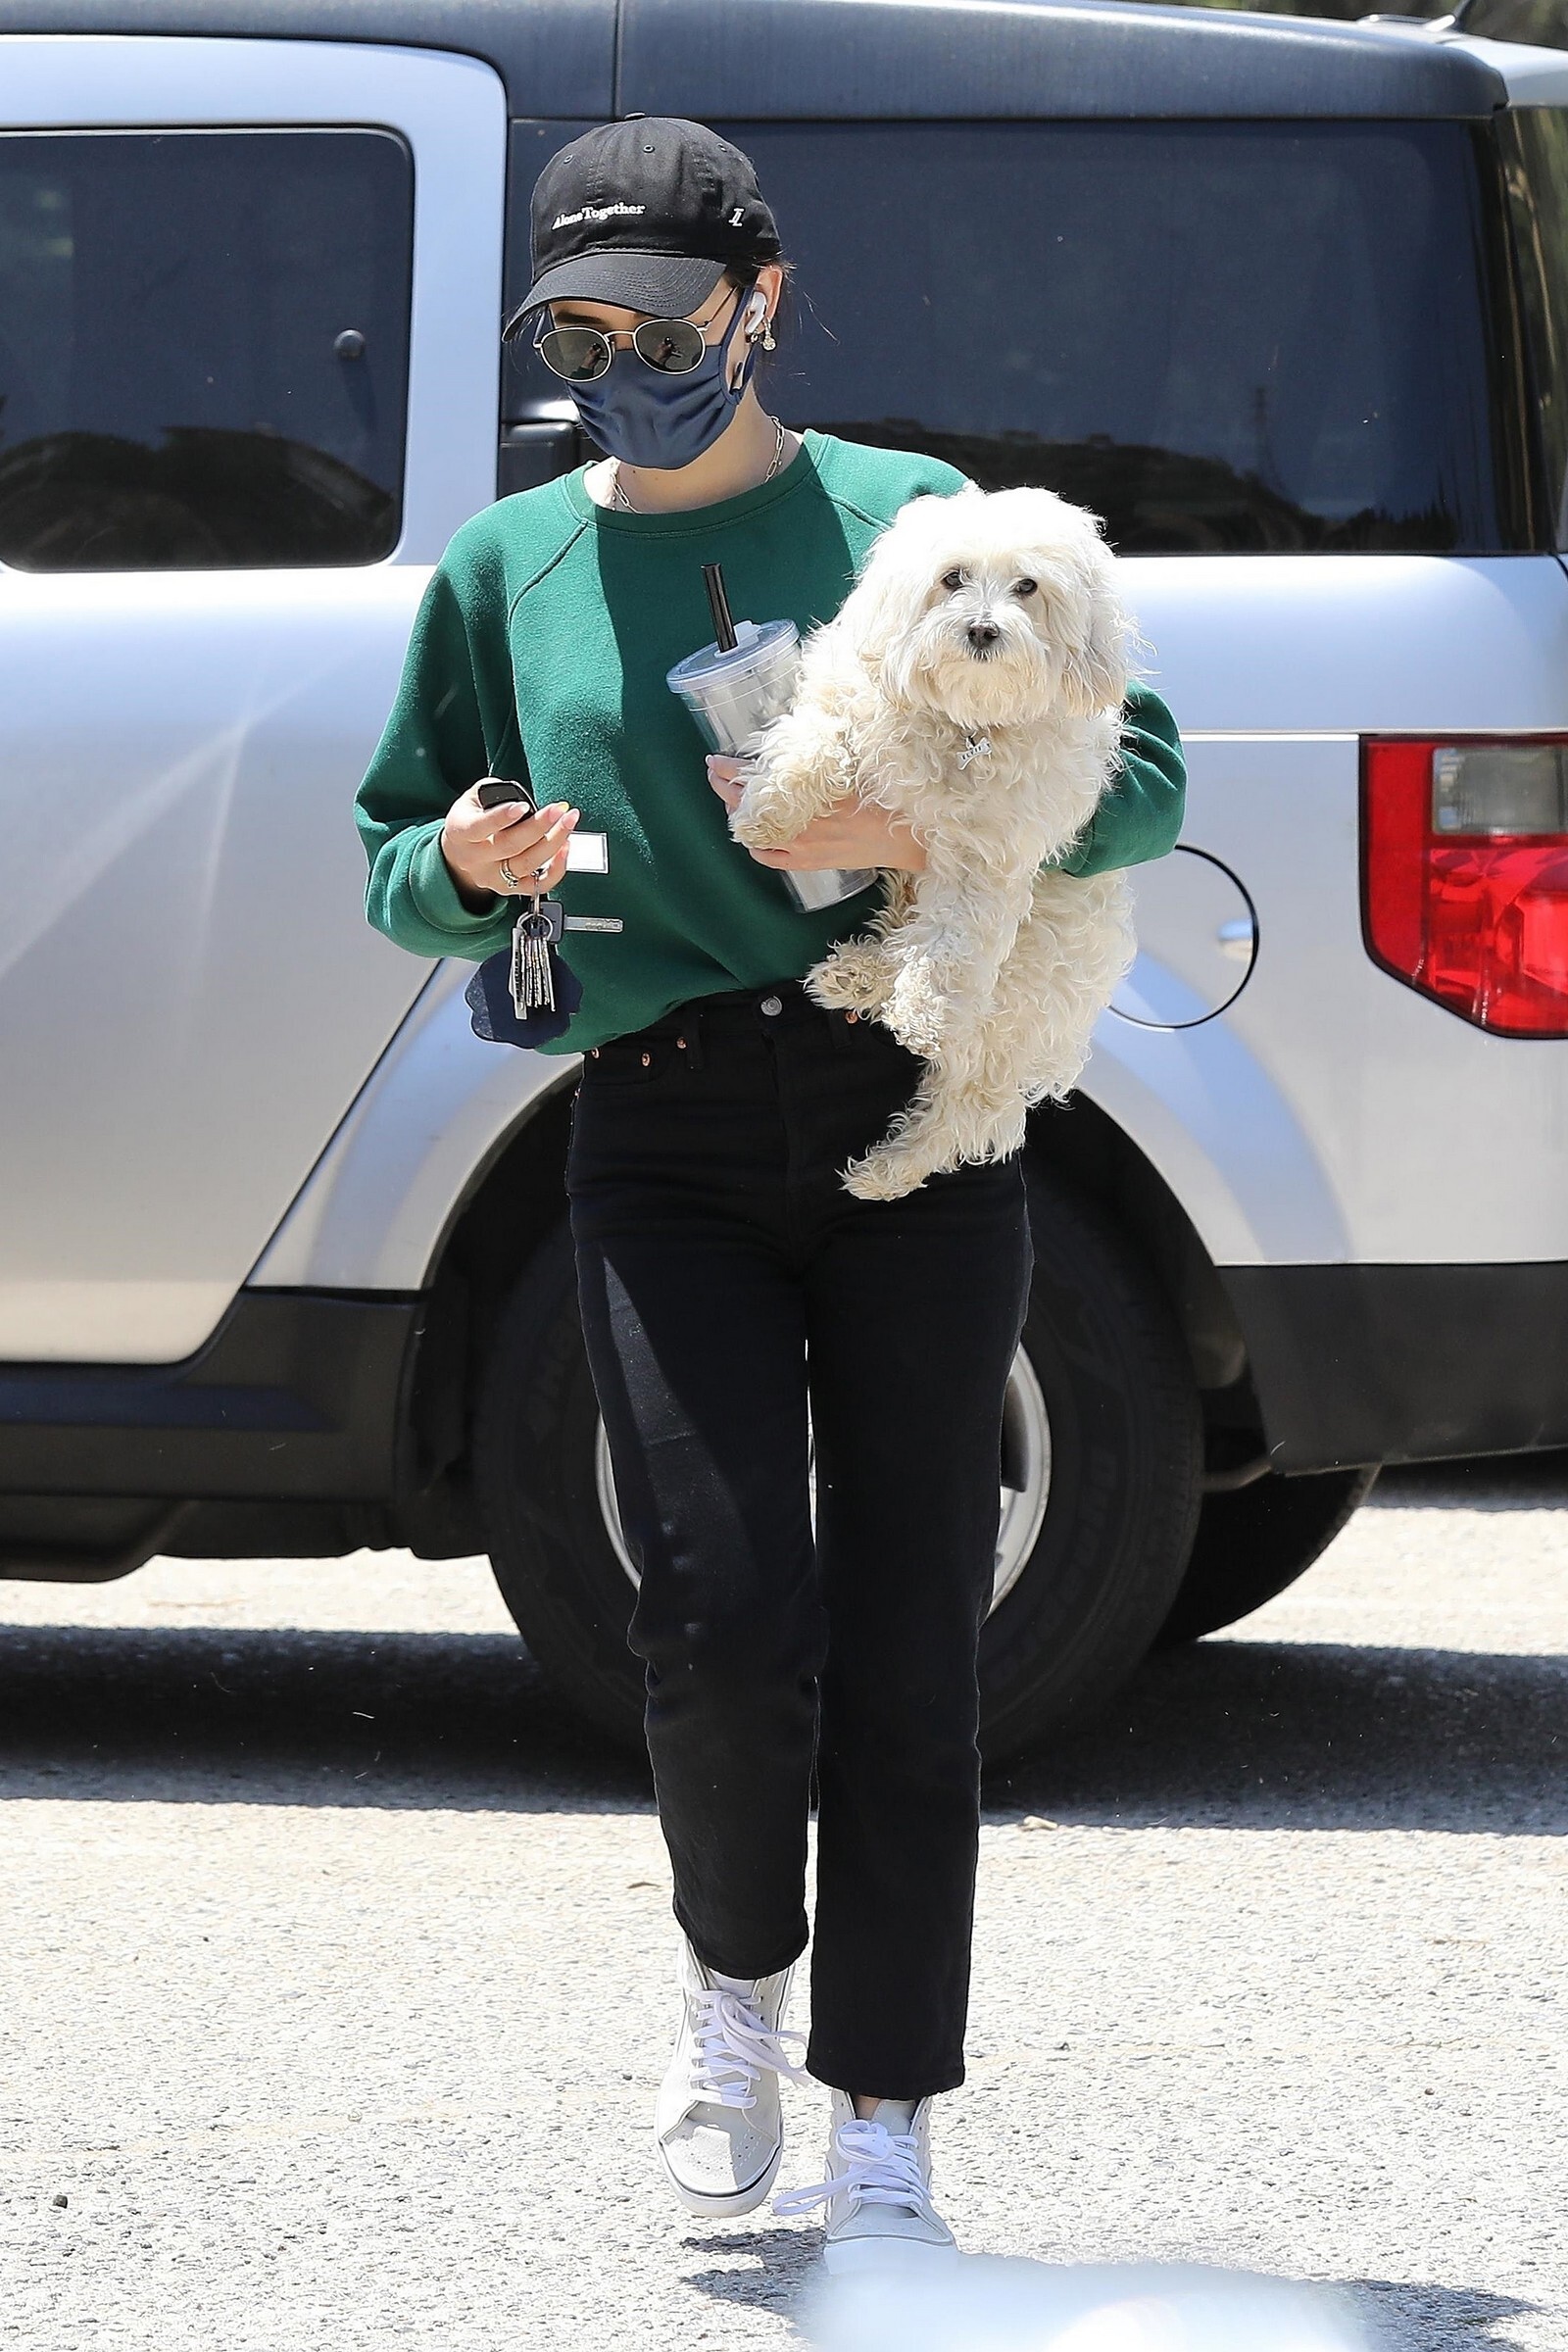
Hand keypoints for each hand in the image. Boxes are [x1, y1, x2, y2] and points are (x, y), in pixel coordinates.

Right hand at [440, 787, 579, 911]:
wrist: (458, 854)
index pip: (481, 826)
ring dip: (553, 843)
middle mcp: (476, 859)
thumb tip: (520, 795)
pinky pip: (538, 885)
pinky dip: (556, 869)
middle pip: (511, 845)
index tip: (523, 806)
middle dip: (539, 826)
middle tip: (559, 809)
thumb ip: (492, 792)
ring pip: (528, 864)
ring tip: (568, 822)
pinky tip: (565, 848)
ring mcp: (493, 877)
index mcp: (461, 832)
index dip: (502, 817)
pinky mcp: (510, 888)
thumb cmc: (469, 821)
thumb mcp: (471, 799)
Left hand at [707, 755, 926, 872]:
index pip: (752, 778)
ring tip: (729, 799)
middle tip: (713, 772)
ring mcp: (798, 846)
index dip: (729, 769)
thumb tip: (795, 746)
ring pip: (750, 830)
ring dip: (736, 814)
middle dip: (724, 786)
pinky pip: (766, 857)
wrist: (904, 835)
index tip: (715, 760)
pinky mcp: (805, 863)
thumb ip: (816, 761)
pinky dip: (754, 843)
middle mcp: (796, 821)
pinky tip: (751, 833)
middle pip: (744, 803)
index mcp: (805, 793)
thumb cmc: (883, 797)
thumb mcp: (849, 766)